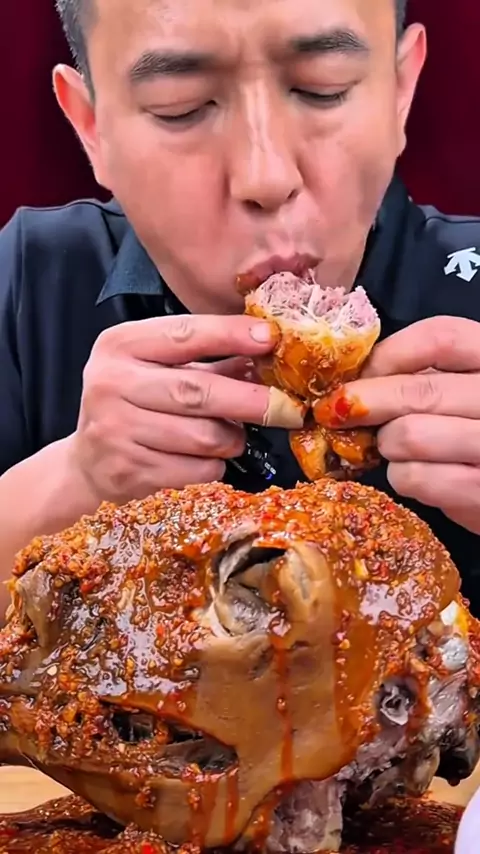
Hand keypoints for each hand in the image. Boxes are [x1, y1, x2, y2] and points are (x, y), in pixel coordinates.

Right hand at [71, 315, 302, 502]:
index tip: (270, 338)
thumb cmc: (134, 406)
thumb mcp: (159, 371)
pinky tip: (206, 458)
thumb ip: (210, 361)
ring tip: (233, 436)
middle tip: (288, 408)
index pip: (184, 334)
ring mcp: (116, 430)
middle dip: (250, 400)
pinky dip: (214, 465)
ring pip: (202, 436)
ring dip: (231, 439)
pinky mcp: (128, 471)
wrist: (88, 463)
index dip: (230, 335)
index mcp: (121, 346)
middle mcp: (111, 384)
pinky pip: (196, 469)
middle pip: (197, 392)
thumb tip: (269, 353)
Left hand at [313, 317, 479, 533]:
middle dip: (365, 402)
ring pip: (409, 436)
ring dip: (386, 443)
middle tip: (338, 412)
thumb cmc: (474, 427)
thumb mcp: (461, 388)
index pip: (439, 339)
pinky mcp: (477, 490)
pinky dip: (400, 476)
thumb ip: (423, 374)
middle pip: (418, 391)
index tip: (360, 372)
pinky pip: (414, 477)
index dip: (388, 355)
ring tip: (392, 446)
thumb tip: (355, 377)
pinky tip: (412, 473)